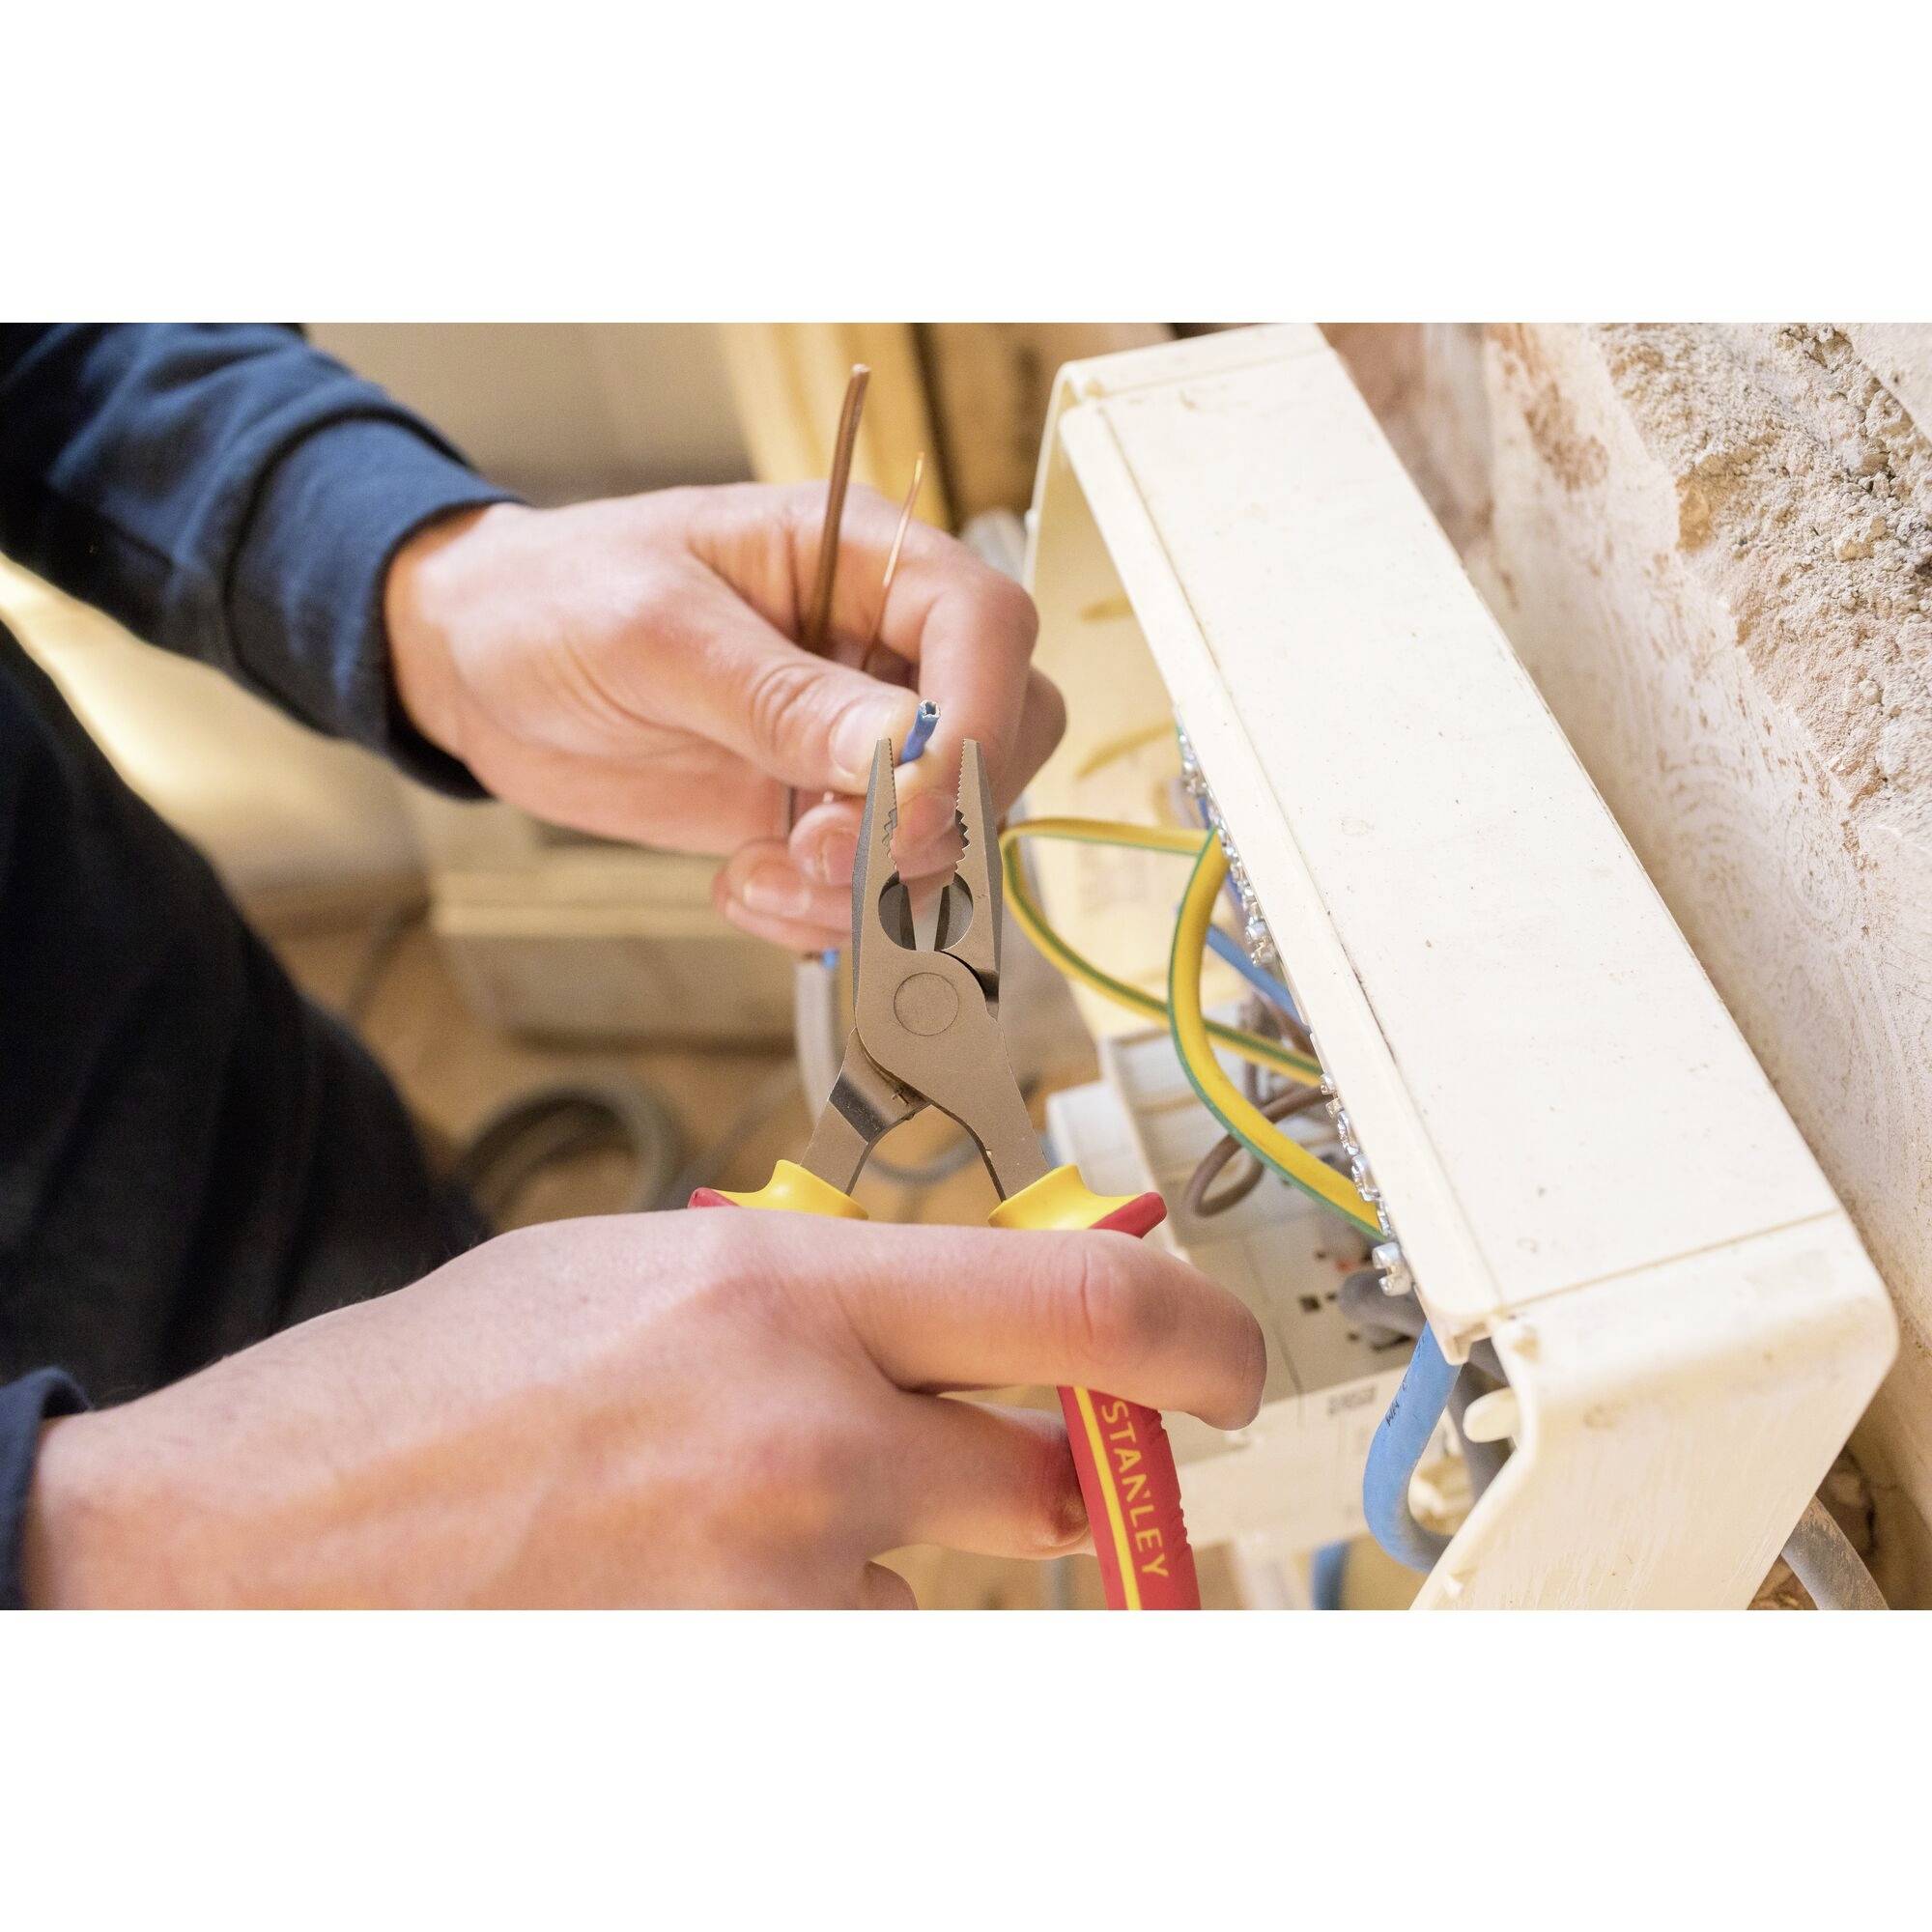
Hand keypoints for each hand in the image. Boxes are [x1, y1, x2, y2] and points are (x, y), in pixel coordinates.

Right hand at [23, 1211, 1263, 1606]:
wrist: (265, 1544)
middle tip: (987, 1477)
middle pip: (1049, 1480)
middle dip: (1043, 1486)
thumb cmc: (443, 1389)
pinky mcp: (743, 1695)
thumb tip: (966, 1327)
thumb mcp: (642, 1266)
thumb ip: (823, 1293)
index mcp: (783, 1282)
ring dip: (888, 1574)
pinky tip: (696, 1591)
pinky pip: (860, 1673)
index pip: (1081, 1310)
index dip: (1200, 1344)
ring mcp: (778, 1584)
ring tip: (731, 1532)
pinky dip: (815, 1639)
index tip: (1230, 1369)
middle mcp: (806, 1432)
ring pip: (943, 1598)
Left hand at [385, 484, 1064, 949]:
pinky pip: (881, 886)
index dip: (977, 719)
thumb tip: (904, 750)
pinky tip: (742, 889)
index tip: (909, 800)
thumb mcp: (653, 634)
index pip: (988, 627)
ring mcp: (859, 739)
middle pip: (999, 741)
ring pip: (947, 834)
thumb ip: (779, 696)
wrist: (478, 666)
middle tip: (814, 848)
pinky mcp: (824, 813)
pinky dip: (829, 916)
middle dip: (923, 822)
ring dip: (868, 888)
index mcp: (860, 558)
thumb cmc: (553, 600)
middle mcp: (883, 648)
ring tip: (755, 880)